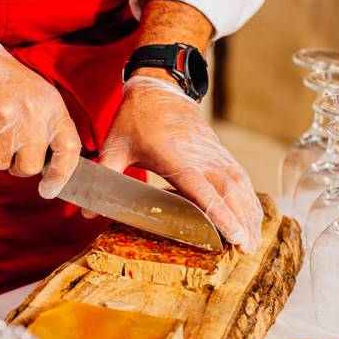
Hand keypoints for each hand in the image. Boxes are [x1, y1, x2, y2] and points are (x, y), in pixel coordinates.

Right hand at [0, 42, 80, 198]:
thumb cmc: (4, 81)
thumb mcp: (38, 95)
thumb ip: (49, 128)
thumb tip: (55, 168)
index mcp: (50, 106)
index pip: (68, 150)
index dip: (61, 176)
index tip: (49, 189)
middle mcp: (30, 114)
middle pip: (30, 167)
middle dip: (17, 164)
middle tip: (9, 145)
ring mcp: (2, 121)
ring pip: (1, 165)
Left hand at [96, 76, 262, 251]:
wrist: (160, 86)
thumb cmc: (136, 117)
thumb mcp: (115, 144)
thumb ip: (105, 174)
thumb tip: (86, 210)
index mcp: (177, 158)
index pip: (203, 191)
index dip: (219, 214)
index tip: (234, 234)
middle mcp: (202, 157)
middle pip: (229, 193)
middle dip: (241, 222)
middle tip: (246, 251)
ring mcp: (215, 155)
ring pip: (240, 187)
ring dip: (249, 214)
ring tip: (252, 243)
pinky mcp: (221, 154)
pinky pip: (241, 178)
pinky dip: (250, 199)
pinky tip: (253, 218)